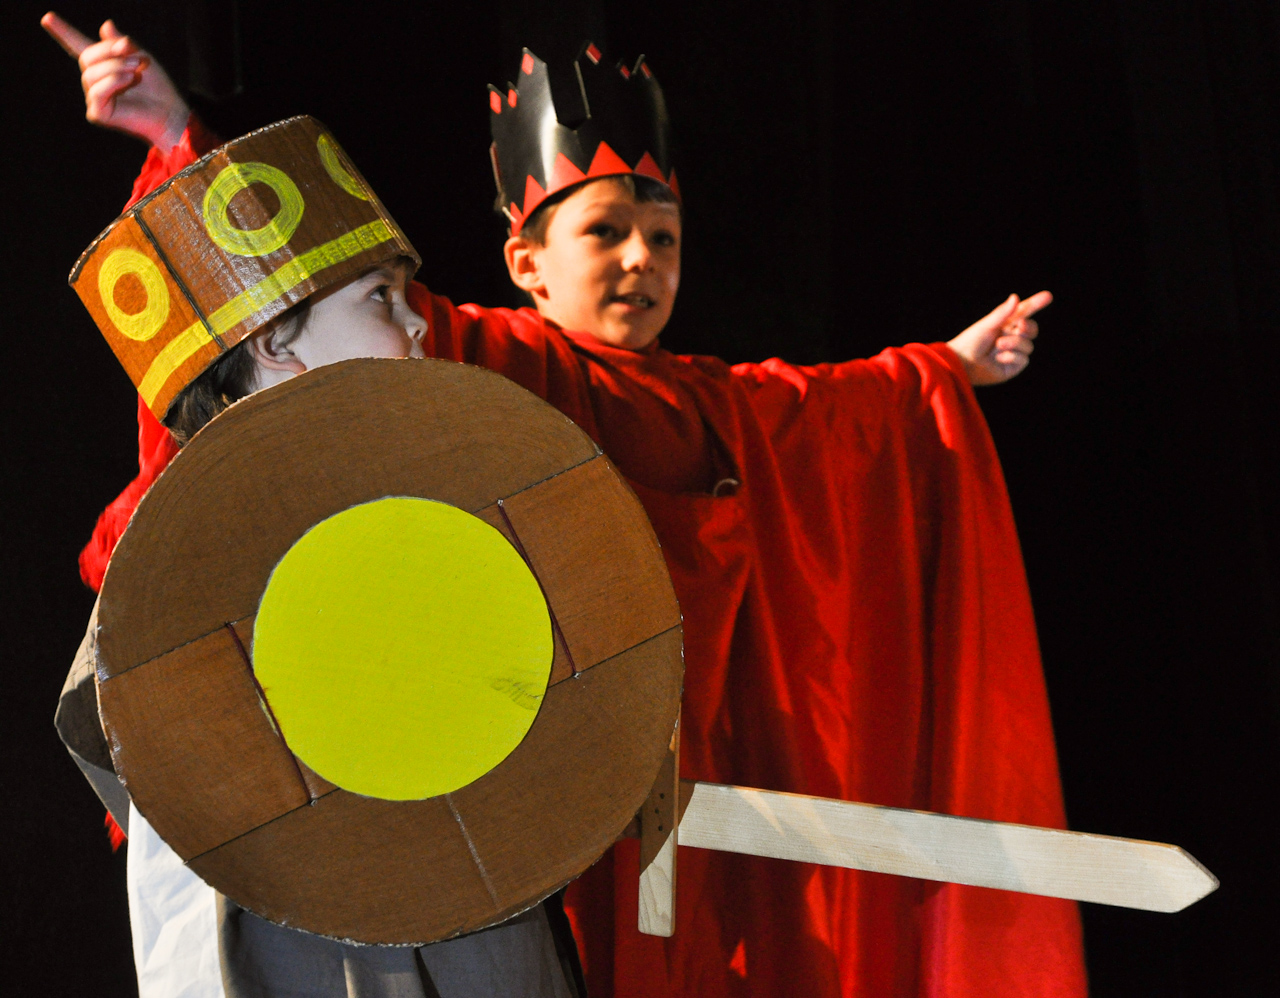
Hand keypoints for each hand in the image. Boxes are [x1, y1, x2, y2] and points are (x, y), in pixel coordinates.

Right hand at [42, 12, 189, 149]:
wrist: (170, 112)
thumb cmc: (157, 87)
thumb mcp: (140, 57)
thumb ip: (122, 43)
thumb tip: (106, 24)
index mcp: (103, 65)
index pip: (78, 46)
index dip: (63, 32)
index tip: (47, 17)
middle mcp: (95, 81)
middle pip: (87, 57)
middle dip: (110, 53)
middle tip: (135, 58)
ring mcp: (95, 98)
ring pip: (91, 74)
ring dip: (115, 68)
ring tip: (135, 71)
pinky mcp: (98, 113)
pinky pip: (96, 91)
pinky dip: (113, 82)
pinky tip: (128, 80)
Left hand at [946, 291, 1051, 385]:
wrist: (960, 365)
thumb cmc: (969, 343)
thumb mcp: (986, 326)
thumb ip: (1002, 313)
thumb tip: (1015, 297)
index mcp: (1004, 324)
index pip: (1024, 313)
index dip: (1036, 304)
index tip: (1048, 296)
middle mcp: (1010, 337)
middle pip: (1032, 330)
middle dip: (1029, 327)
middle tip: (1020, 325)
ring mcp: (1013, 353)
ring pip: (1028, 345)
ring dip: (1015, 343)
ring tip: (998, 345)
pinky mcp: (1013, 367)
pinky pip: (1024, 359)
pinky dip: (1012, 356)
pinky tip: (999, 358)